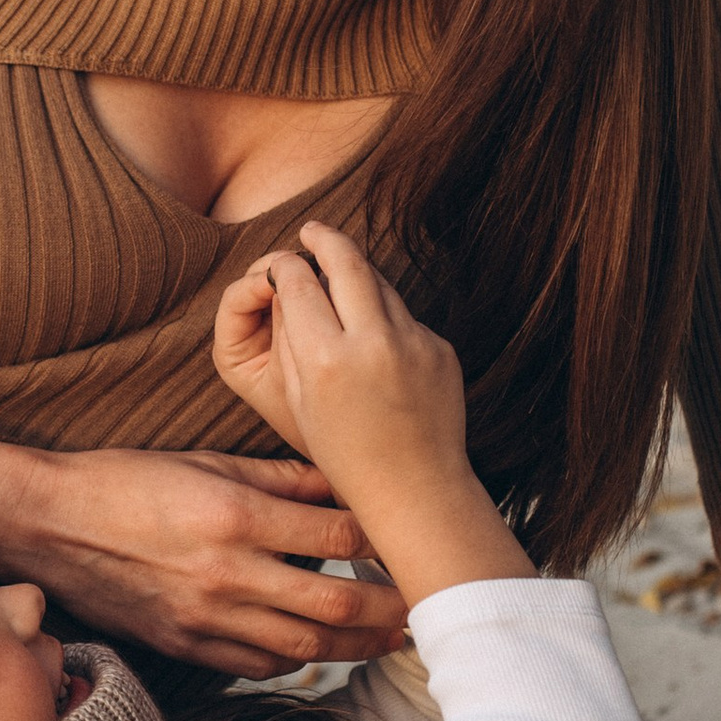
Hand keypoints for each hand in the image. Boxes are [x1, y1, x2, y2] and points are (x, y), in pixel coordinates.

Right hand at [0, 438, 407, 674]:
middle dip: (389, 610)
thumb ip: (280, 479)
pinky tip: (322, 650)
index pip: (336, 538)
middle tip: (426, 606)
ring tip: (391, 637)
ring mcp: (206, 619)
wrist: (48, 526)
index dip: (384, 543)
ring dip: (357, 647)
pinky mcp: (186, 645)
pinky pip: (258, 665)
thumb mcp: (206, 462)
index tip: (412, 540)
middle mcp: (227, 575)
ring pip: (305, 647)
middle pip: (335, 606)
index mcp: (235, 518)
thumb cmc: (125, 481)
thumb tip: (342, 482)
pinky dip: (299, 661)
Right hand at [212, 224, 530, 608]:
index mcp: (324, 358)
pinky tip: (376, 341)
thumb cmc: (346, 455)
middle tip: (311, 231)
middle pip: (345, 260)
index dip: (284, 265)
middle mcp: (372, 342)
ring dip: (357, 274)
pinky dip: (386, 317)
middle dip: (324, 238)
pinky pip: (405, 317)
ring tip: (340, 274)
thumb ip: (292, 340)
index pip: (296, 281)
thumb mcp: (297, 401)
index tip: (281, 263)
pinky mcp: (440, 349)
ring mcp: (413, 342)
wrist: (416, 489)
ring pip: (380, 282)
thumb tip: (289, 289)